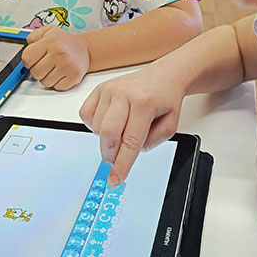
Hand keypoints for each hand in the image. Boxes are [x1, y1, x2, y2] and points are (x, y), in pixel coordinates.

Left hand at [23, 27, 89, 90]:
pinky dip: (57, 83)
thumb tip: (27, 44)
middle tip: (45, 64)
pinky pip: (57, 87)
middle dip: (37, 70)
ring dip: (47, 77)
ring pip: (45, 82)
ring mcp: (67, 66)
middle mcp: (59, 53)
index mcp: (50, 41)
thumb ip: (33, 36)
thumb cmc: (65, 42)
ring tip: (54, 68)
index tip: (33, 59)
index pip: (27, 58)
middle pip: (35, 73)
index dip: (28, 61)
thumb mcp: (48, 31)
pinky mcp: (74, 77)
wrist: (85, 49)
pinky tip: (61, 74)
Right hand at [79, 65, 184, 185]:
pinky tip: (109, 122)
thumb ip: (151, 143)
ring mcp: (109, 90)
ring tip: (122, 130)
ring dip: (106, 138)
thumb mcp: (170, 125)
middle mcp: (124, 94)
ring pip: (96, 127)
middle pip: (108, 134)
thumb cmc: (165, 100)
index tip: (114, 180)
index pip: (130, 142)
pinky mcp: (99, 89)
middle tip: (116, 159)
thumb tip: (127, 153)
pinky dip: (93, 125)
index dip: (121, 165)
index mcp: (144, 103)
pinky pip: (86, 114)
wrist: (163, 76)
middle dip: (110, 154)